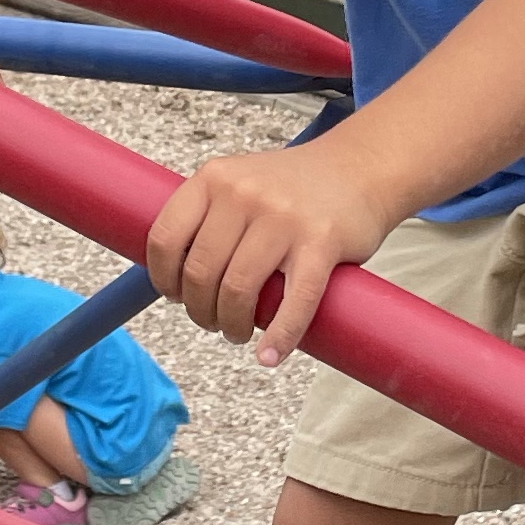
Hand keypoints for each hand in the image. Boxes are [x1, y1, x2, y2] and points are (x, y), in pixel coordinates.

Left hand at [145, 140, 392, 362]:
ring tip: (237, 332)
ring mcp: (284, 217)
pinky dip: (279, 337)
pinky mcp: (322, 241)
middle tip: (212, 322)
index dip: (164, 278)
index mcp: (216, 178)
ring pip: (238, 290)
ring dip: (232, 325)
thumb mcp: (241, 181)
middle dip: (200, 310)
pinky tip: (269, 355)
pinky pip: (295, 301)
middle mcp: (245, 193)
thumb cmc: (294, 187)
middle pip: (201, 272)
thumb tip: (175, 272)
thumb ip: (209, 214)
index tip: (176, 296)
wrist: (359, 169)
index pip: (165, 238)